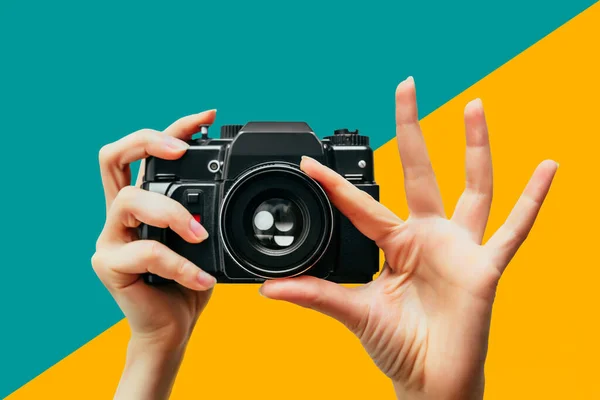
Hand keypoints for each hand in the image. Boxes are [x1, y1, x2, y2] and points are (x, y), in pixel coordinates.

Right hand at [92, 109, 216, 398]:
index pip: (146, 152)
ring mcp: (111, 237)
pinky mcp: (110, 265)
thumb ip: (205, 214)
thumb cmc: (188, 281)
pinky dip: (179, 264)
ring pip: (130, 200)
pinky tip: (201, 278)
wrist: (172, 327)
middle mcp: (121, 213)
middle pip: (112, 157)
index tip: (206, 116)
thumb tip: (232, 186)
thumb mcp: (204, 241)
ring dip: (171, 213)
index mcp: (144, 201)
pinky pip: (144, 253)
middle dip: (148, 142)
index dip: (172, 128)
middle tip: (182, 151)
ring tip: (201, 235)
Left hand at [260, 78, 556, 399]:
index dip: (336, 185)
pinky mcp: (486, 267)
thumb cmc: (398, 343)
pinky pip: (515, 230)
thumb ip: (317, 296)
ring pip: (471, 187)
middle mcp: (427, 237)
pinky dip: (534, 200)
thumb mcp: (355, 312)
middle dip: (411, 129)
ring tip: (474, 105)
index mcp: (395, 245)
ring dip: (475, 147)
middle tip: (405, 87)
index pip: (362, 205)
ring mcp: (458, 247)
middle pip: (419, 172)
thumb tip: (270, 291)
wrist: (430, 378)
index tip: (310, 161)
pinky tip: (549, 168)